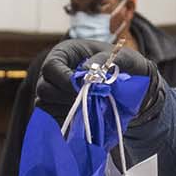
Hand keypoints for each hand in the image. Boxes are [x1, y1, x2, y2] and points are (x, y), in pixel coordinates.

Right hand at [34, 41, 164, 125]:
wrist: (131, 81)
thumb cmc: (123, 63)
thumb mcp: (121, 56)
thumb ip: (104, 60)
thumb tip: (84, 74)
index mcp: (64, 54)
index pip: (51, 66)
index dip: (63, 79)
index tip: (82, 87)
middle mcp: (54, 74)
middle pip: (44, 88)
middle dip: (65, 97)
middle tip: (89, 100)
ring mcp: (54, 93)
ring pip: (45, 105)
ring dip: (67, 110)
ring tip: (90, 109)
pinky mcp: (58, 110)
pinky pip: (52, 119)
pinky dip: (66, 122)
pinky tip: (84, 120)